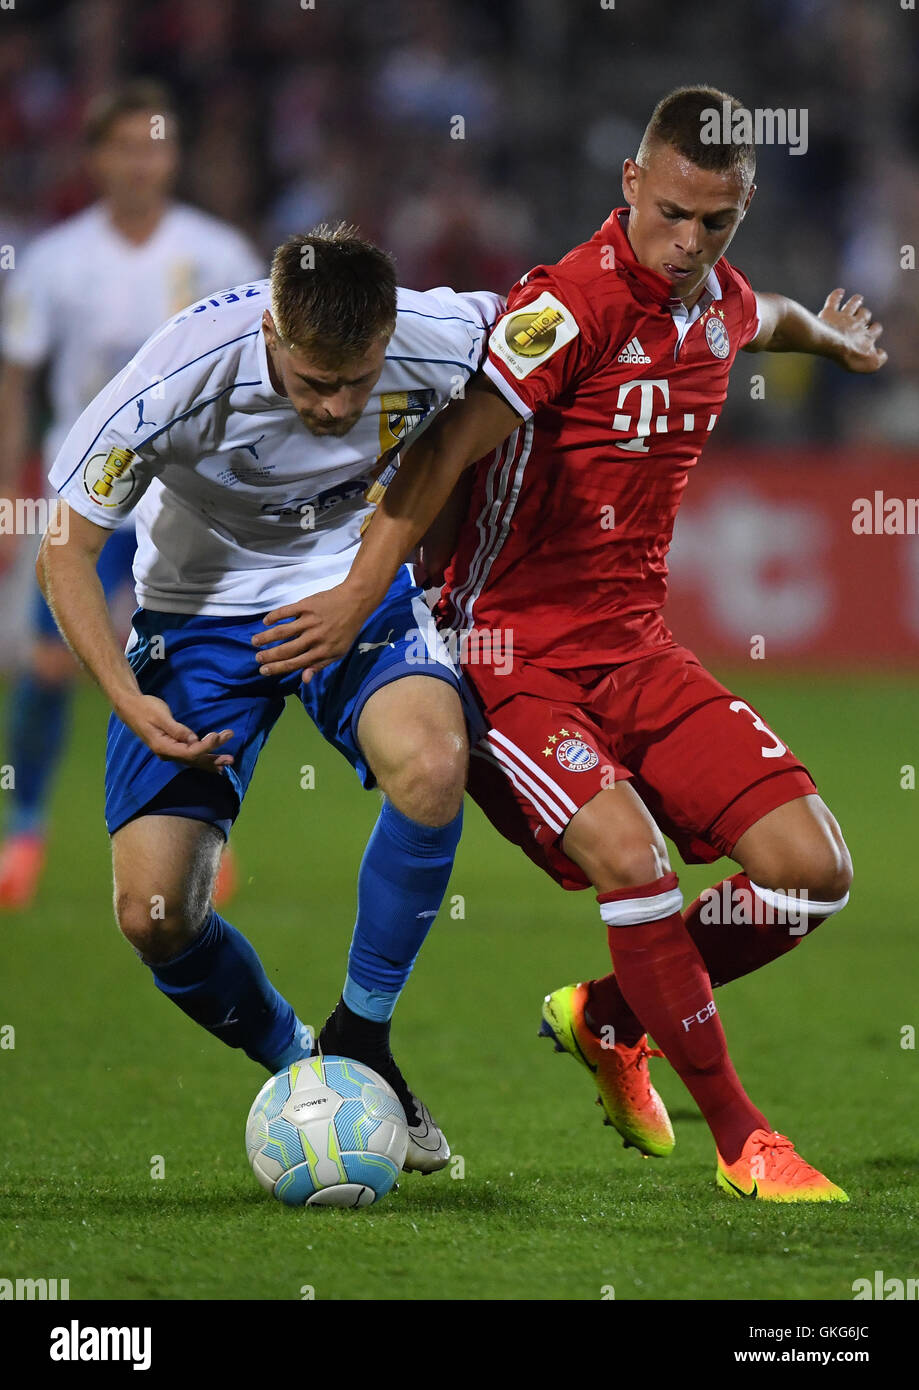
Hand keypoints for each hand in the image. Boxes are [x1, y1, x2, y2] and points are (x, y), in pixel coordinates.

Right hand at [116, 693, 233, 769]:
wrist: (130, 707)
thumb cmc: (145, 708)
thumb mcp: (161, 716)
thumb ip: (178, 730)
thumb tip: (194, 740)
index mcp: (163, 746)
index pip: (189, 752)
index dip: (205, 746)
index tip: (218, 735)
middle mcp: (167, 753)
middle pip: (194, 760)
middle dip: (213, 757)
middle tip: (231, 758)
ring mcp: (170, 752)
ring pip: (193, 760)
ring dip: (211, 760)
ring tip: (228, 762)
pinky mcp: (172, 748)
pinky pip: (190, 756)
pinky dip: (203, 759)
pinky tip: (214, 764)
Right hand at [251, 583, 365, 681]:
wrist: (355, 601)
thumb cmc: (347, 629)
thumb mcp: (338, 652)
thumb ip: (320, 665)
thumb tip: (304, 679)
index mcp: (322, 651)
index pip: (295, 663)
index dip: (278, 668)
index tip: (264, 671)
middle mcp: (315, 638)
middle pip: (286, 649)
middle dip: (268, 656)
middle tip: (257, 658)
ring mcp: (309, 621)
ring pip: (282, 631)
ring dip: (266, 637)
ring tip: (255, 641)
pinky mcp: (306, 605)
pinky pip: (285, 612)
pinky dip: (273, 617)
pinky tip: (266, 622)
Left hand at [819, 289, 887, 371]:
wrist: (833, 345)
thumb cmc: (850, 356)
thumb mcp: (870, 364)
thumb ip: (879, 360)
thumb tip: (882, 353)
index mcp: (866, 336)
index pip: (875, 330)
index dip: (875, 330)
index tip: (873, 330)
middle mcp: (857, 323)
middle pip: (865, 314)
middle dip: (865, 314)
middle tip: (863, 314)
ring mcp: (843, 317)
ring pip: (852, 304)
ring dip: (856, 301)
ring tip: (858, 299)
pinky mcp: (830, 313)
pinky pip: (833, 300)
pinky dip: (837, 295)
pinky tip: (840, 291)